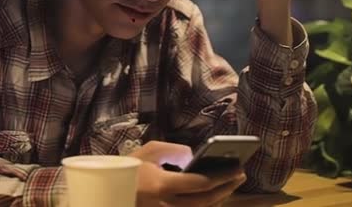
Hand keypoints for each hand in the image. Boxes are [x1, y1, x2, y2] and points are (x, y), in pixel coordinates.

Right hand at [130, 141, 245, 206]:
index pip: (200, 183)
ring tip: (231, 183)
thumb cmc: (129, 169)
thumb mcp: (148, 151)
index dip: (221, 177)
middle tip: (240, 174)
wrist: (110, 192)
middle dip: (226, 187)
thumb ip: (173, 150)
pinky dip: (205, 205)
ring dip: (219, 198)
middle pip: (206, 201)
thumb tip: (193, 157)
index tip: (236, 168)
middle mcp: (167, 205)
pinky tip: (214, 195)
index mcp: (162, 186)